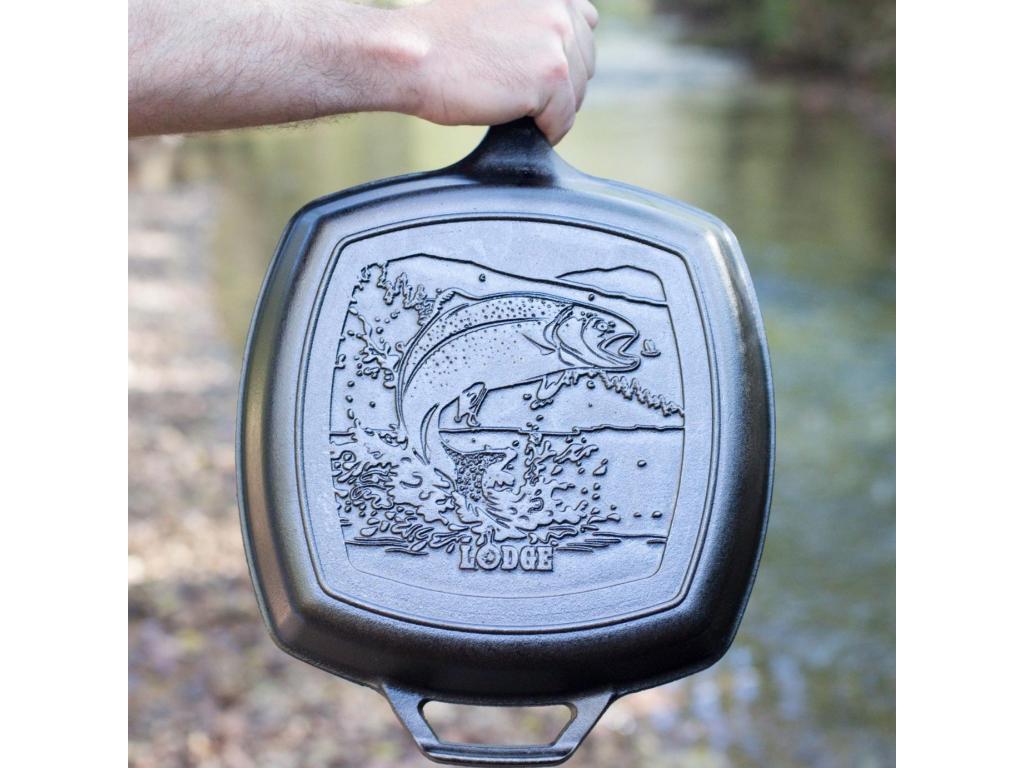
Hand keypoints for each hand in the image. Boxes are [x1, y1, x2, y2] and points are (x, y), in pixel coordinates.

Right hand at [402, 0, 598, 143]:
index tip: (535, 72)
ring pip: (577, 93)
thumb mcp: (496, 5)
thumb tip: (575, 32)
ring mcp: (558, 37)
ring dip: (551, 109)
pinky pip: (563, 119)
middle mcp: (558, 4)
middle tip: (521, 96)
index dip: (561, 55)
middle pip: (585, 62)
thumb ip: (536, 12)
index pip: (583, 24)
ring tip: (514, 109)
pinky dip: (545, 131)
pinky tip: (517, 125)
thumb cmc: (441, 35)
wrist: (410, 53)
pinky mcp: (552, 74)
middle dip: (560, 85)